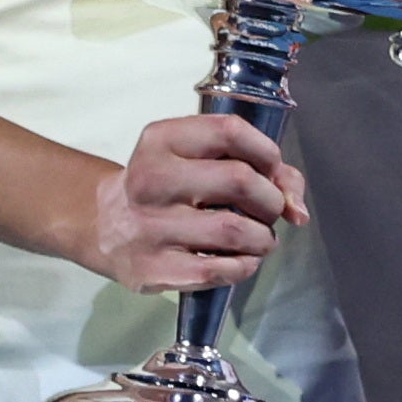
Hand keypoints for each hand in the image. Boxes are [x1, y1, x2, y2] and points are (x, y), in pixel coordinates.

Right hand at [87, 110, 304, 296]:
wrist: (104, 226)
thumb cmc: (165, 188)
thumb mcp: (196, 159)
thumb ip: (257, 167)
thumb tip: (297, 210)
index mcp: (161, 141)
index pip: (231, 131)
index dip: (267, 152)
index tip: (271, 169)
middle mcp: (151, 180)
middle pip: (240, 181)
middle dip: (270, 200)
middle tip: (267, 211)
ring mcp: (150, 227)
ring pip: (236, 231)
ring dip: (263, 238)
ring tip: (258, 239)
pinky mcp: (154, 268)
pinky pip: (221, 269)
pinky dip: (245, 266)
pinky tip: (241, 259)